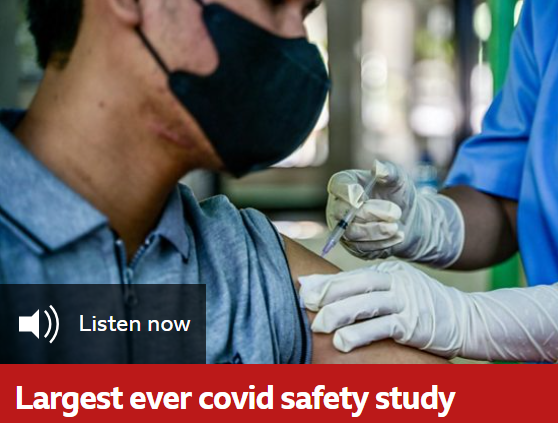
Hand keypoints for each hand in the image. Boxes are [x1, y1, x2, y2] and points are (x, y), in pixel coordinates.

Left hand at [300, 262, 557, 361]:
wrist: (465, 318)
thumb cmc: (422, 305)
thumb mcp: (397, 290)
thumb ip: (368, 291)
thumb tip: (330, 293)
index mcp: (387, 271)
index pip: (350, 275)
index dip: (324, 282)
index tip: (302, 288)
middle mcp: (395, 281)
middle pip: (354, 284)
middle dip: (326, 294)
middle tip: (303, 304)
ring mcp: (405, 300)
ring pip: (365, 304)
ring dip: (338, 314)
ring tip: (317, 326)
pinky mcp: (412, 322)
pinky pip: (381, 327)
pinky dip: (359, 334)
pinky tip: (342, 342)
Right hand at [326, 161, 464, 267]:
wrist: (409, 220)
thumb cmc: (398, 194)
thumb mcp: (398, 179)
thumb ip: (388, 171)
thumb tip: (377, 166)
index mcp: (345, 184)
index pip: (337, 186)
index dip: (347, 192)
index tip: (362, 195)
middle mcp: (338, 207)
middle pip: (343, 213)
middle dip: (370, 213)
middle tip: (396, 212)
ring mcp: (343, 229)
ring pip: (352, 233)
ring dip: (376, 230)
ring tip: (397, 226)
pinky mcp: (353, 247)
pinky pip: (362, 248)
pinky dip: (382, 243)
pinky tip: (398, 235)